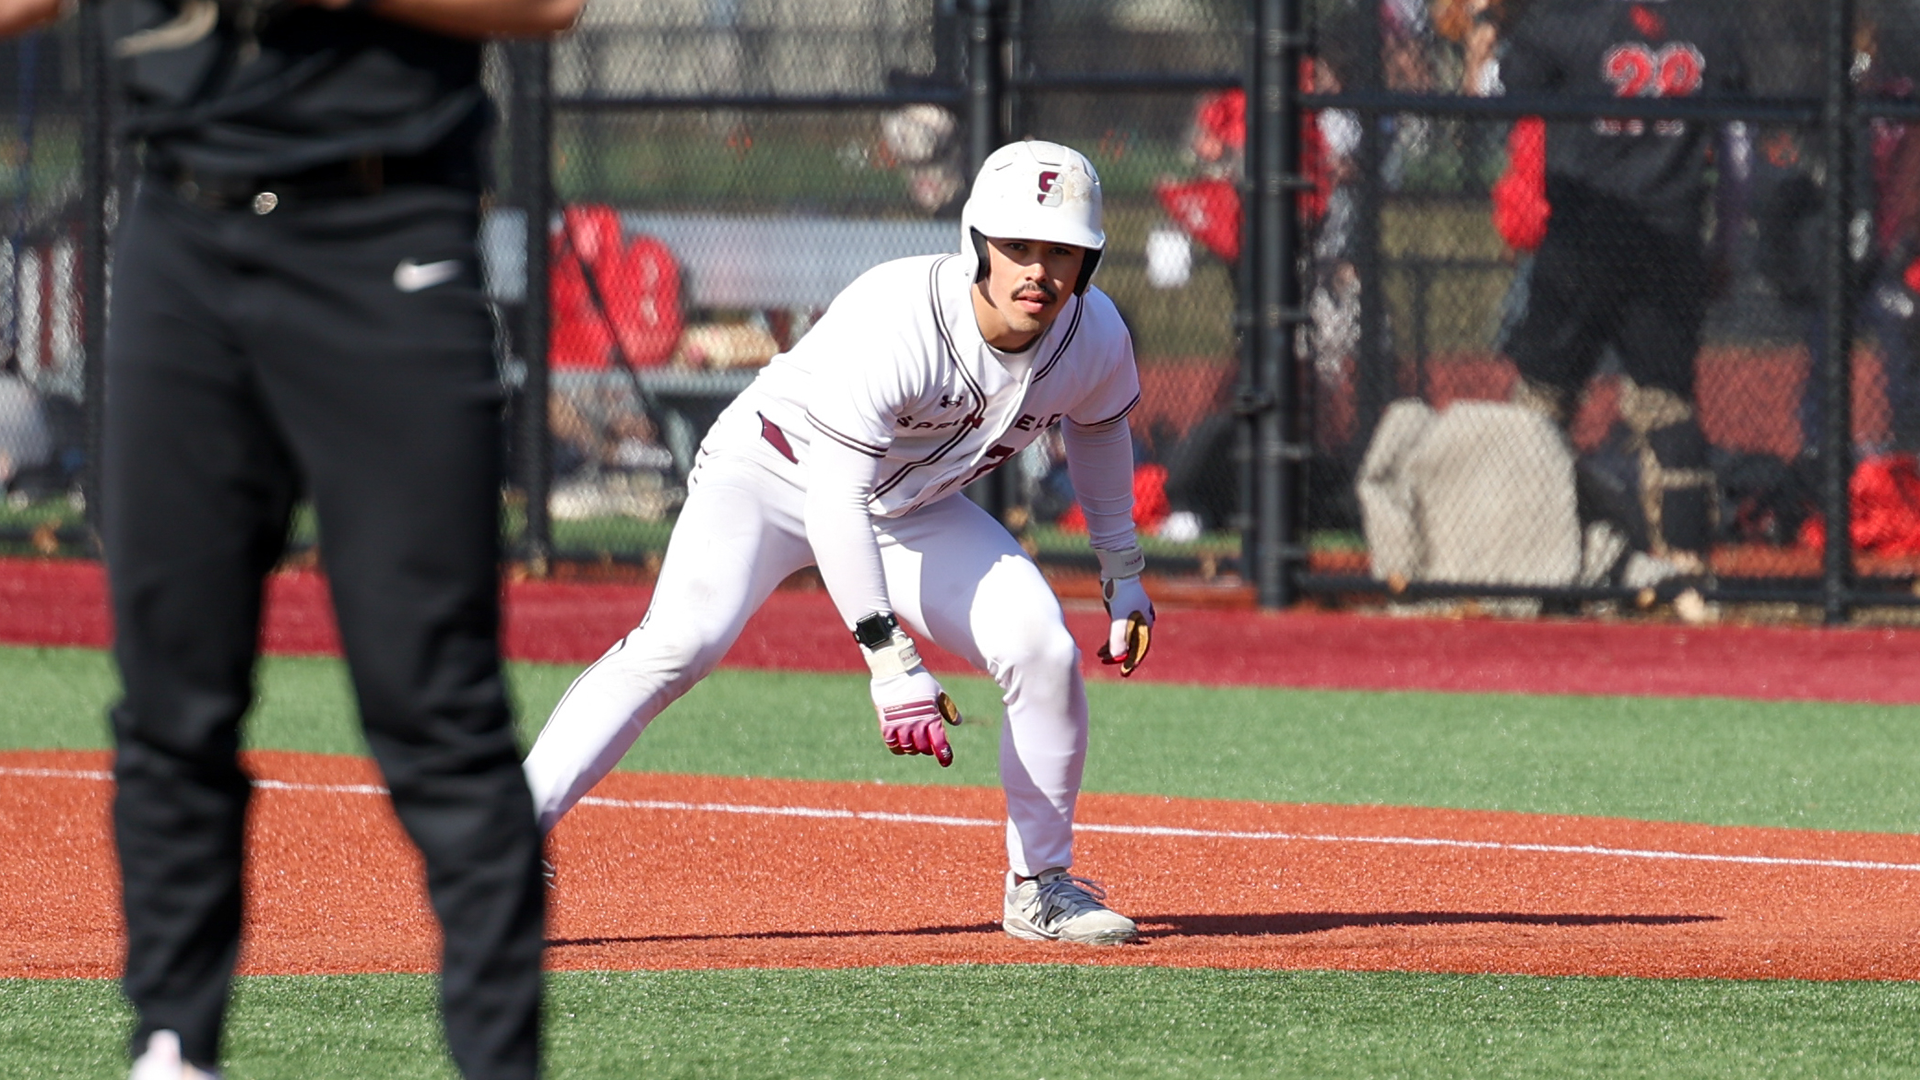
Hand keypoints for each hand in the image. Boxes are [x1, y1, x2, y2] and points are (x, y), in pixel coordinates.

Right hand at [858, 614, 961, 765]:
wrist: (895, 669)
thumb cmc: (918, 679)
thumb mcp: (937, 691)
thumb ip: (948, 708)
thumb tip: (958, 722)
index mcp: (931, 716)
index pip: (939, 742)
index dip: (944, 755)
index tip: (946, 762)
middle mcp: (916, 723)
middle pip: (923, 748)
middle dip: (927, 749)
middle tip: (928, 745)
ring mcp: (900, 724)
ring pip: (908, 748)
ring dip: (913, 749)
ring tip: (914, 743)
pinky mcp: (886, 723)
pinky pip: (892, 743)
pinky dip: (897, 747)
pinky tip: (900, 744)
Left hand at [1097, 572, 1154, 676]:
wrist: (1117, 570)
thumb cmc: (1121, 593)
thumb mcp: (1119, 618)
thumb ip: (1118, 638)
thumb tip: (1117, 656)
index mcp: (1146, 624)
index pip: (1140, 649)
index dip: (1131, 662)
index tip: (1124, 673)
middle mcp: (1142, 622)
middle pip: (1132, 645)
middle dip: (1120, 656)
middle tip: (1108, 665)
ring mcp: (1133, 616)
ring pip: (1124, 638)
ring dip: (1113, 649)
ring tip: (1100, 656)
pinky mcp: (1123, 612)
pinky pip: (1118, 631)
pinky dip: (1111, 640)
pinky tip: (1101, 648)